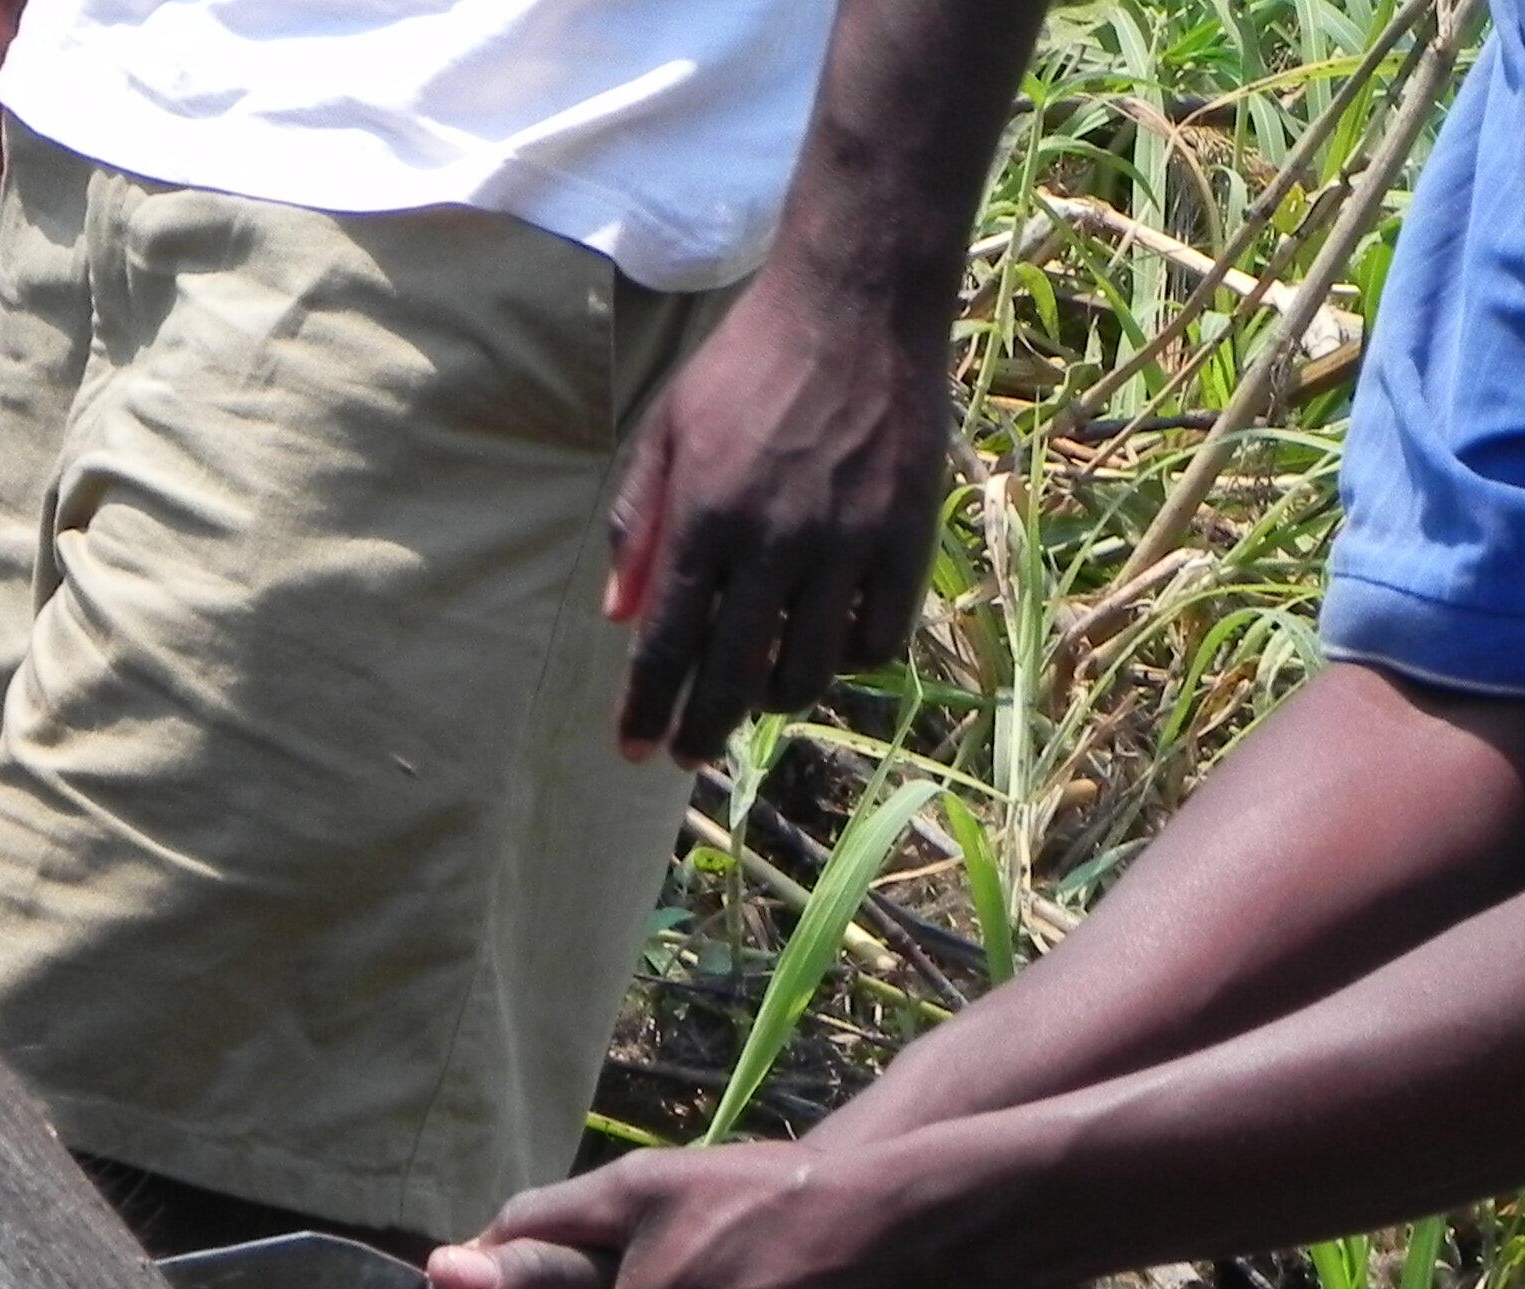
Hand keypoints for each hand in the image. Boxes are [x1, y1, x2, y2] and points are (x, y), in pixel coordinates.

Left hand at [607, 275, 954, 766]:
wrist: (857, 302)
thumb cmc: (750, 361)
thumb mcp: (669, 427)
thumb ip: (637, 523)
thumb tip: (619, 617)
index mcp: (705, 514)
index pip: (666, 643)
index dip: (647, 707)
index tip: (633, 750)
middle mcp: (773, 539)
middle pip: (734, 676)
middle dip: (703, 729)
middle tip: (690, 750)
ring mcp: (846, 544)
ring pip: (809, 672)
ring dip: (775, 698)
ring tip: (759, 691)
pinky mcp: (905, 539)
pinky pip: (877, 641)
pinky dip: (848, 659)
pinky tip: (829, 645)